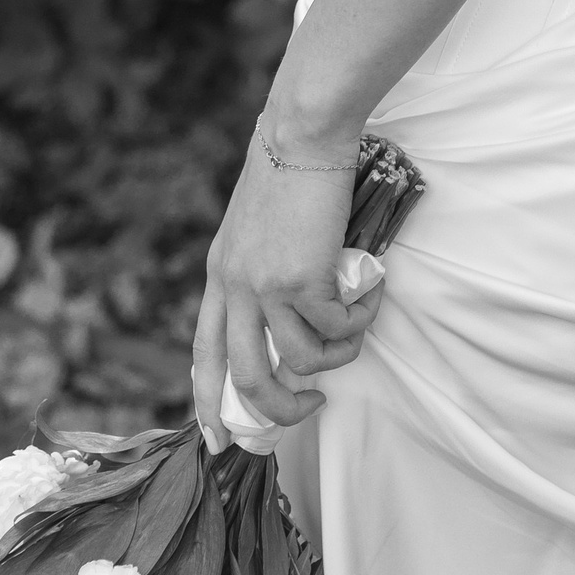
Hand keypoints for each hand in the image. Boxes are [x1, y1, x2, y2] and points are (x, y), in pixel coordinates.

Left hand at [190, 117, 377, 444]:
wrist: (301, 133)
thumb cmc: (287, 171)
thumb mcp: (253, 228)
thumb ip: (259, 270)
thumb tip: (290, 316)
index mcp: (218, 276)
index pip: (204, 354)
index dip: (209, 404)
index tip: (219, 441)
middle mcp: (235, 287)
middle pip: (246, 377)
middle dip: (279, 411)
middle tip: (311, 410)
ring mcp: (266, 286)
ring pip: (300, 362)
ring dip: (337, 357)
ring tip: (354, 329)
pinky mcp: (303, 279)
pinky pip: (337, 328)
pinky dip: (359, 320)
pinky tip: (371, 292)